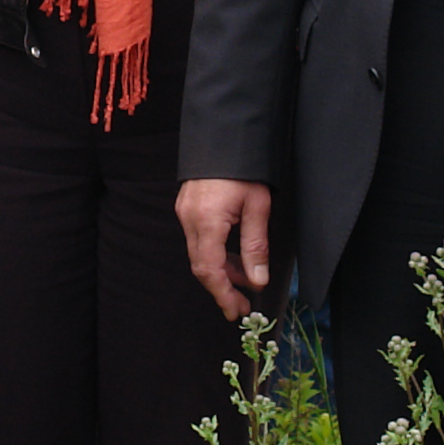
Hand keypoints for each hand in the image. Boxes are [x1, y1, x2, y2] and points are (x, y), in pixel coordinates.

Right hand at [174, 180, 277, 321]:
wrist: (227, 134)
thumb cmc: (245, 168)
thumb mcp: (258, 207)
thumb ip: (255, 246)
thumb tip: (257, 279)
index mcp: (207, 221)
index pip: (210, 270)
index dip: (223, 294)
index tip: (237, 311)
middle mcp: (189, 219)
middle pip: (201, 266)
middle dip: (222, 288)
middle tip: (243, 303)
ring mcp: (185, 212)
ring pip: (199, 253)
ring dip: (221, 270)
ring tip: (244, 280)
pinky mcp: (187, 207)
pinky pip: (198, 239)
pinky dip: (215, 253)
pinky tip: (233, 257)